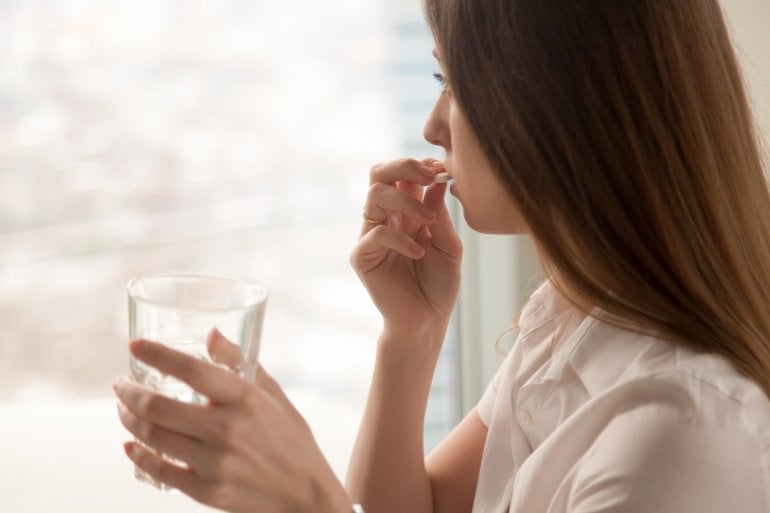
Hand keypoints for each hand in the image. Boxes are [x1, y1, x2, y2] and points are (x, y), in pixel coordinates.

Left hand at [114, 331, 349, 512]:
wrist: (306, 493)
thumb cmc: (291, 438)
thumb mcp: (273, 394)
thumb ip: (239, 363)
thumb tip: (210, 335)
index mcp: (245, 398)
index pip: (191, 369)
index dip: (157, 354)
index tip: (135, 346)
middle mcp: (227, 429)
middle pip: (159, 406)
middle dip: (129, 392)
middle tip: (121, 385)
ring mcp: (215, 463)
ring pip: (154, 437)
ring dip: (130, 420)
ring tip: (124, 410)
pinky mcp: (207, 492)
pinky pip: (160, 471)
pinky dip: (139, 455)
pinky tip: (132, 445)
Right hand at [351, 158, 461, 339]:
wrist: (427, 321)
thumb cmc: (439, 285)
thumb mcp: (449, 246)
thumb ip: (440, 215)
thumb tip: (438, 180)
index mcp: (406, 211)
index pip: (402, 173)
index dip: (420, 165)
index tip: (443, 169)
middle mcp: (385, 218)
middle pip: (378, 172)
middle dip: (403, 166)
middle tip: (429, 176)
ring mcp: (371, 236)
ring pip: (374, 195)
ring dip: (405, 201)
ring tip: (427, 221)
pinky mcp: (362, 256)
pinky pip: (376, 233)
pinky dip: (401, 239)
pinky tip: (420, 253)